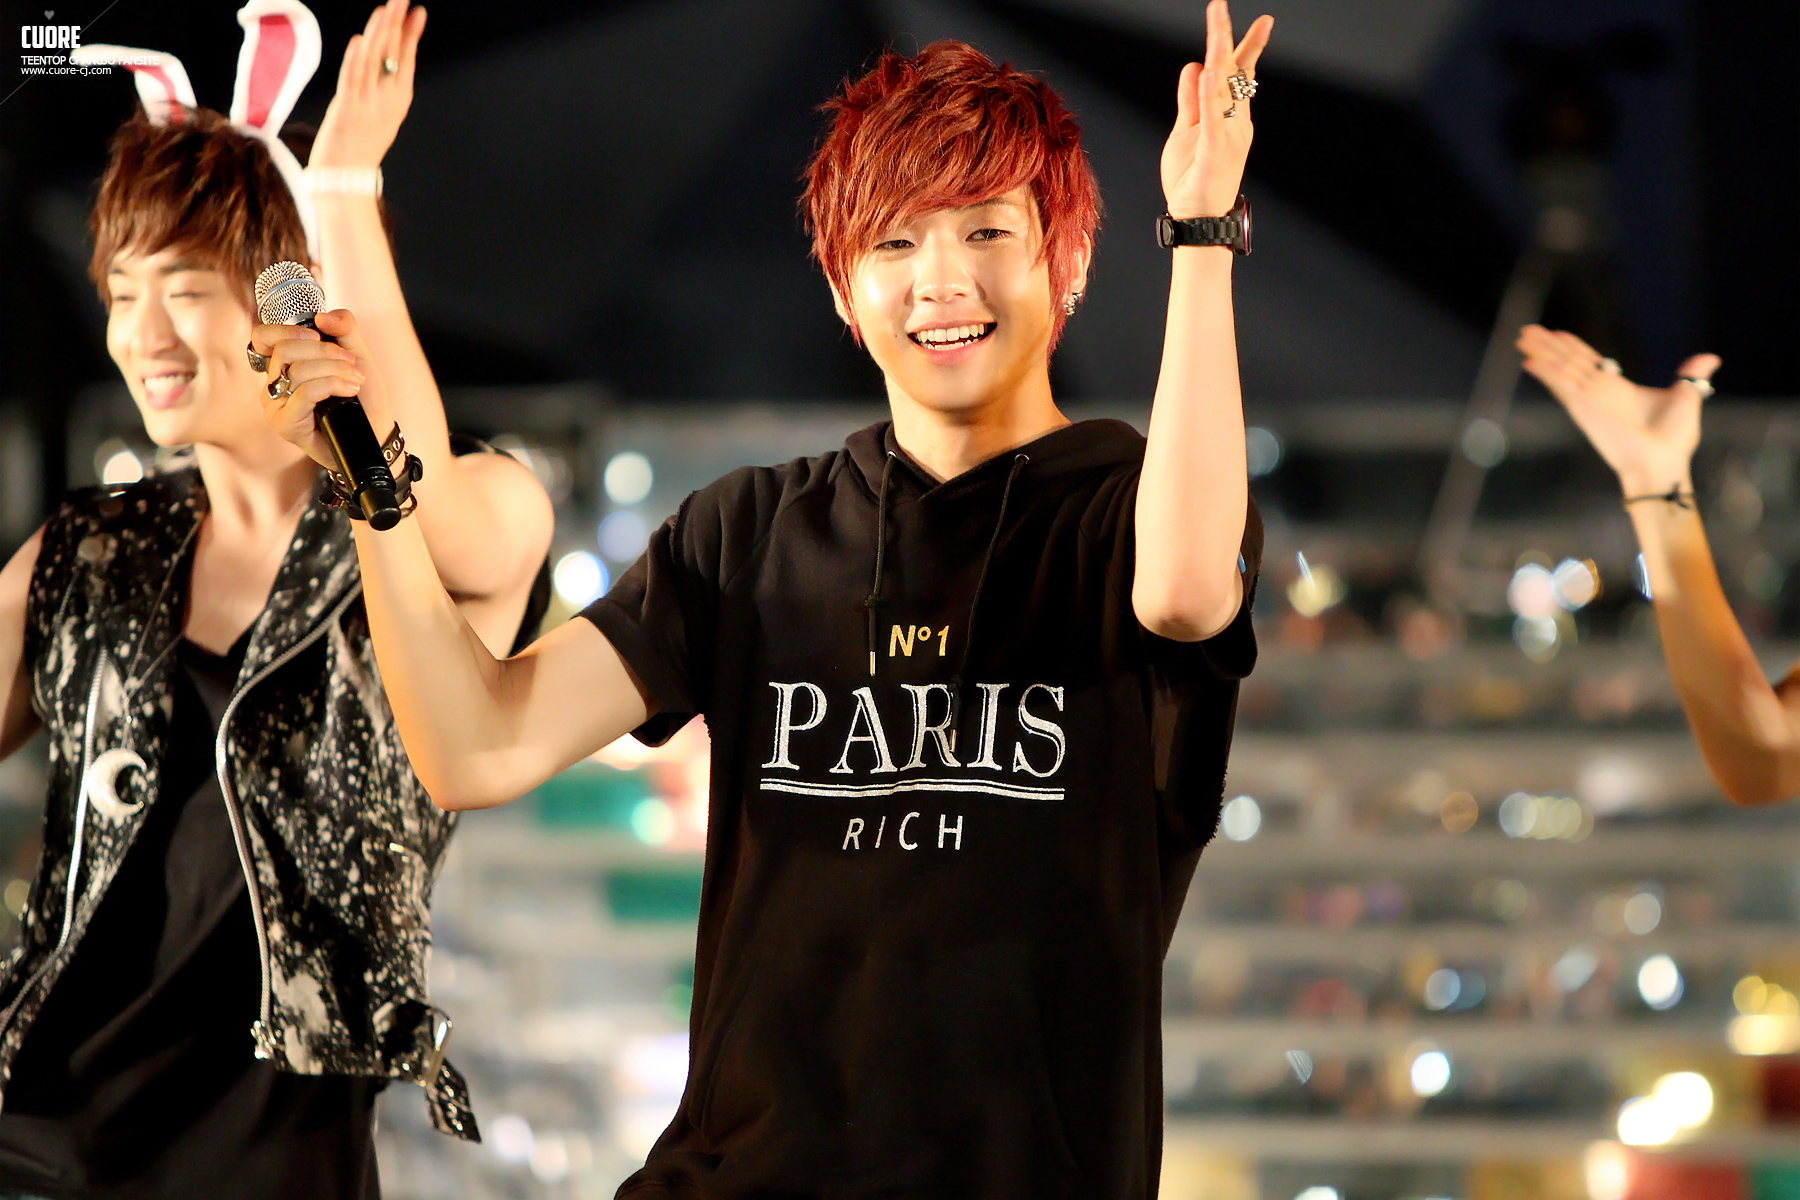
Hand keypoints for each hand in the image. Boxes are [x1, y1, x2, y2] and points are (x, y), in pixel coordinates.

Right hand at [251, 309, 395, 470]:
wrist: (375, 435)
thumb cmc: (364, 399)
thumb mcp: (358, 356)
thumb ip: (344, 329)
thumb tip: (322, 316)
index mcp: (285, 365)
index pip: (263, 338)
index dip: (286, 330)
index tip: (318, 335)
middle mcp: (274, 384)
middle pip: (284, 350)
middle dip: (325, 352)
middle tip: (351, 365)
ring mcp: (276, 405)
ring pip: (297, 371)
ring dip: (335, 371)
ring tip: (355, 382)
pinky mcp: (285, 423)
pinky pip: (305, 392)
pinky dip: (331, 385)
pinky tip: (349, 391)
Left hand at [310, 0, 426, 170]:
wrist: (345, 177)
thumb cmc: (359, 146)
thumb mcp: (380, 115)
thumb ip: (383, 88)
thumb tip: (384, 61)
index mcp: (398, 99)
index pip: (406, 58)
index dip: (411, 33)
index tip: (417, 11)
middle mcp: (387, 99)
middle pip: (393, 54)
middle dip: (397, 24)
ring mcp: (367, 104)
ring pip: (374, 62)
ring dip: (379, 33)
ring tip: (384, 10)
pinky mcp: (347, 110)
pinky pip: (353, 79)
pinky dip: (356, 59)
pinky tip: (361, 40)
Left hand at [1161, 0, 1272, 219]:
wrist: (1198, 220)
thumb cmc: (1193, 181)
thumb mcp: (1185, 132)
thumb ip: (1190, 100)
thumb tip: (1194, 65)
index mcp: (1228, 117)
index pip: (1234, 74)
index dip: (1237, 44)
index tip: (1242, 18)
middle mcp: (1234, 122)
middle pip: (1234, 72)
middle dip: (1228, 38)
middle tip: (1221, 7)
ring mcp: (1228, 135)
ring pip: (1225, 86)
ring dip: (1220, 52)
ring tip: (1216, 24)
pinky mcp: (1218, 150)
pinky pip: (1215, 115)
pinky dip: (1211, 91)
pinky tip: (1209, 67)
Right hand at [1517, 324, 1719, 495]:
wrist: (1662, 463)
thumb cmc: (1674, 438)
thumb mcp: (1685, 397)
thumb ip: (1690, 375)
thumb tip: (1710, 358)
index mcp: (1617, 389)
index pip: (1589, 362)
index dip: (1573, 347)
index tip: (1558, 334)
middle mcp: (1597, 392)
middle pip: (1568, 362)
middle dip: (1548, 346)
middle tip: (1528, 331)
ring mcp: (1588, 400)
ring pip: (1559, 369)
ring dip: (1541, 353)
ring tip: (1523, 337)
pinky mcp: (1583, 408)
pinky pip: (1560, 386)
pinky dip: (1545, 373)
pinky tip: (1529, 361)